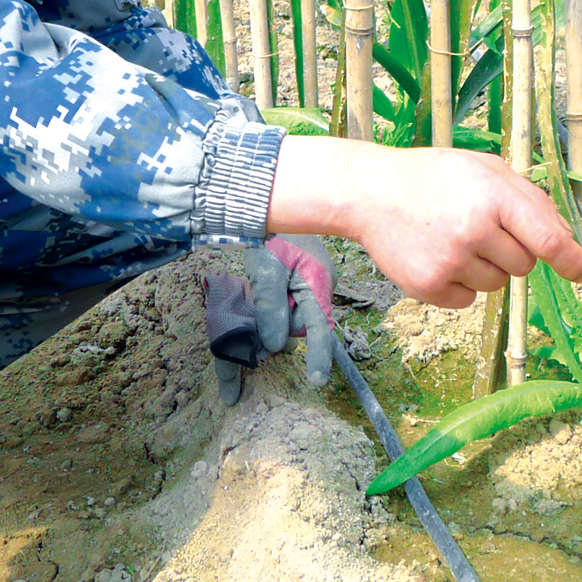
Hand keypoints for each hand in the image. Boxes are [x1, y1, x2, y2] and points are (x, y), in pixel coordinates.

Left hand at [246, 234, 337, 387]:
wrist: (266, 199)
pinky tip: (267, 282)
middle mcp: (321, 285)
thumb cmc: (268, 233)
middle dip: (281, 321)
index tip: (316, 381)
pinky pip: (292, 299)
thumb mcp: (266, 269)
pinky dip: (277, 299)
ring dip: (276, 309)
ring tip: (262, 283)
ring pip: (294, 312)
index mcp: (318, 283)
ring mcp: (313, 280)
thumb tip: (274, 344)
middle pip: (302, 323)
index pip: (320, 328)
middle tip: (261, 296)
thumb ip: (271, 307)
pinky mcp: (303, 277)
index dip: (318, 356)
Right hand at [266, 138, 581, 308]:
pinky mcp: (429, 287)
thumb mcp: (485, 169)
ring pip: (497, 285)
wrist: (369, 192)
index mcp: (494, 195)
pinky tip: (437, 256)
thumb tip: (566, 237)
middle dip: (512, 252)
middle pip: (524, 266)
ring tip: (453, 238)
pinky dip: (459, 285)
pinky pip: (468, 300)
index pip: (548, 239)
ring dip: (485, 268)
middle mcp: (474, 229)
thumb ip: (529, 198)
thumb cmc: (435, 177)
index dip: (572, 261)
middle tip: (478, 228)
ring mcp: (450, 260)